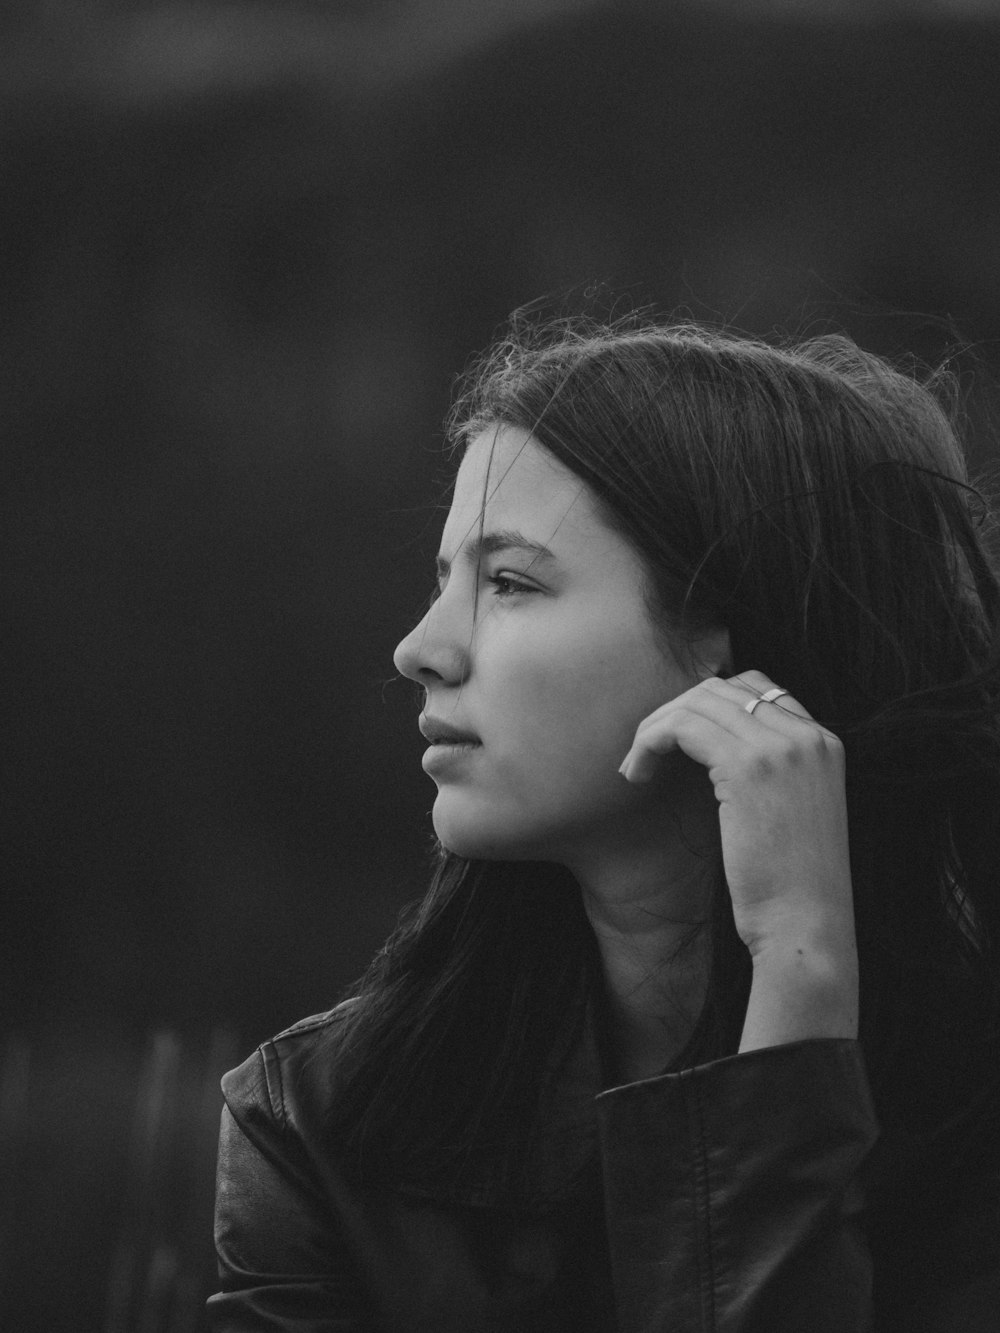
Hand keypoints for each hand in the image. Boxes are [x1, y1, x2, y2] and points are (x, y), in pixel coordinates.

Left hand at [619, 671, 856, 1044]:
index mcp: (824, 742)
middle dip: (674, 713)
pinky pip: (683, 727)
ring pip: (697, 702)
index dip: (708, 706)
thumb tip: (713, 749)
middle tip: (644, 753)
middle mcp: (808, 735)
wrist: (807, 926)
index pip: (757, 688)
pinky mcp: (748, 766)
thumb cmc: (791, 885)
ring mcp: (781, 746)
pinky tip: (637, 774)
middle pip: (722, 688)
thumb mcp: (791, 811)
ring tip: (635, 766)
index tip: (678, 742)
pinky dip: (651, 742)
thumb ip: (769, 771)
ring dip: (655, 728)